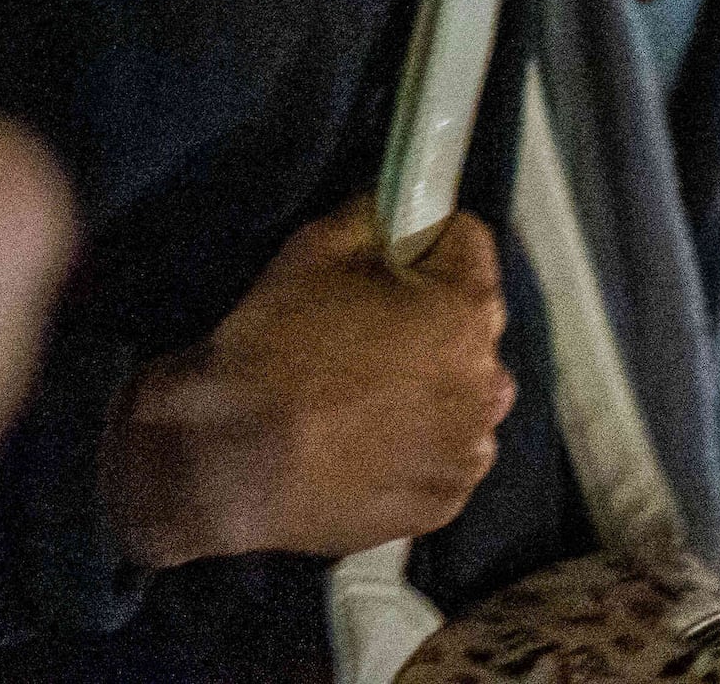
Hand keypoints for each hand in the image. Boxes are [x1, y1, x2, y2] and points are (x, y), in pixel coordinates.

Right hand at [111, 205, 512, 567]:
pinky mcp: (445, 505)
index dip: (425, 241)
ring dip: (435, 387)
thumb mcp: (316, 246)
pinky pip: (445, 455)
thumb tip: (401, 213)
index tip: (387, 257)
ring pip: (465, 395)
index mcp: (467, 311)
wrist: (232, 457)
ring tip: (365, 397)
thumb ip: (376, 214)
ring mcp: (468, 452)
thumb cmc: (276, 343)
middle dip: (433, 317)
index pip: (469, 242)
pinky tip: (365, 445)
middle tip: (365, 330)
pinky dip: (419, 447)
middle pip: (471, 324)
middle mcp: (488, 383)